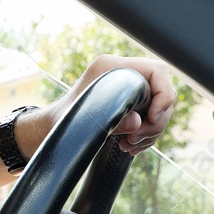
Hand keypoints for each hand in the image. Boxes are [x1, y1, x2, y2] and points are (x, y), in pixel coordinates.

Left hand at [62, 55, 176, 155]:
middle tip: (133, 140)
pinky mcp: (129, 105)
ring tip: (128, 146)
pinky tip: (130, 147)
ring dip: (150, 133)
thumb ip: (112, 122)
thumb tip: (136, 123)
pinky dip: (146, 136)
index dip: (163, 97)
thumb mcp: (83, 123)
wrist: (51, 129)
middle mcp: (122, 73)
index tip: (151, 120)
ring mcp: (128, 89)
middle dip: (155, 122)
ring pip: (159, 109)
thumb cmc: (60, 123)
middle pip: (162, 93)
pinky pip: (151, 119)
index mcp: (110, 66)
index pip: (157, 71)